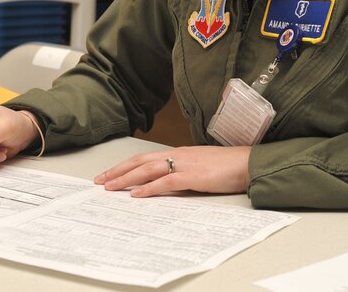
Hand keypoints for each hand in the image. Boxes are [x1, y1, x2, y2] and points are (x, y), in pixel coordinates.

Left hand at [94, 146, 250, 197]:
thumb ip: (182, 172)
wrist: (247, 163)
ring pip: (147, 169)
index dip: (125, 166)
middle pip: (140, 161)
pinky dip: (148, 188)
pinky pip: (165, 182)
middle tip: (100, 181)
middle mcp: (177, 155)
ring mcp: (184, 164)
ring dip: (126, 178)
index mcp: (178, 153)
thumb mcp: (199, 167)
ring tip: (110, 187)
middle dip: (118, 171)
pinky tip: (136, 195)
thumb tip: (165, 183)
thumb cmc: (227, 166)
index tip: (109, 174)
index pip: (145, 157)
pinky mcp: (192, 176)